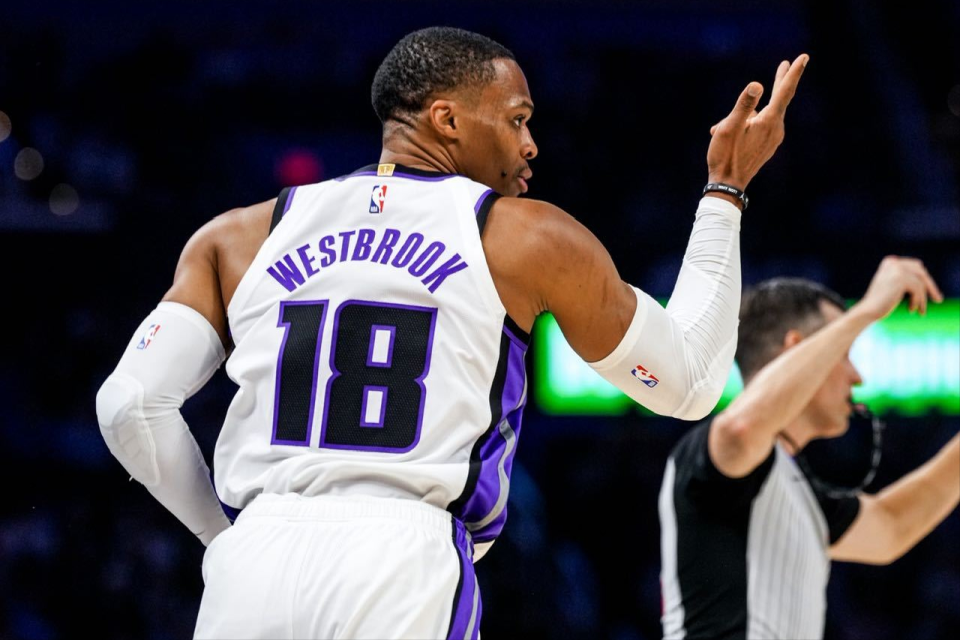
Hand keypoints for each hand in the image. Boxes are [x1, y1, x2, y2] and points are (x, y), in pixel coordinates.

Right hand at [706, 54, 808, 190]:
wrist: (728, 185)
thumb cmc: (725, 155)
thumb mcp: (729, 127)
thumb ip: (743, 105)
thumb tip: (757, 85)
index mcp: (768, 121)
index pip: (784, 91)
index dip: (793, 73)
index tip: (804, 57)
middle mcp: (776, 129)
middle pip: (780, 99)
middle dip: (782, 81)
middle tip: (786, 64)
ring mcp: (773, 138)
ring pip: (762, 115)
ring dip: (745, 115)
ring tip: (721, 128)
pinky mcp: (767, 146)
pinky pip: (759, 126)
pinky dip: (746, 125)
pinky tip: (728, 135)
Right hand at [855, 255, 943, 320]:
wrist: (867, 310)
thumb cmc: (879, 303)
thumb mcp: (893, 287)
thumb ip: (906, 279)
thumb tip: (928, 281)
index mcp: (890, 261)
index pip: (916, 267)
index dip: (925, 280)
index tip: (932, 292)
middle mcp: (893, 262)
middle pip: (921, 272)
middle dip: (930, 287)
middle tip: (938, 300)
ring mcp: (896, 269)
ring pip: (920, 283)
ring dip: (922, 299)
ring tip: (921, 311)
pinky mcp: (900, 279)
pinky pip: (918, 290)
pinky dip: (917, 302)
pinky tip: (911, 310)